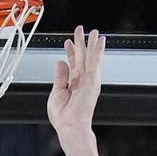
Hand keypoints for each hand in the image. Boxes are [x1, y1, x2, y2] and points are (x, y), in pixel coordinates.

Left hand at [47, 26, 105, 141]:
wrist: (70, 125)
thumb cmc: (63, 116)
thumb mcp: (56, 92)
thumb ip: (60, 76)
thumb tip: (60, 62)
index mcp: (72, 84)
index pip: (72, 64)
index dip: (70, 52)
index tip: (68, 42)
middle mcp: (82, 81)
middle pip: (82, 57)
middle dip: (81, 43)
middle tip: (81, 30)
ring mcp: (88, 80)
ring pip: (90, 57)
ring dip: (91, 43)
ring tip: (93, 32)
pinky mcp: (93, 80)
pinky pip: (96, 61)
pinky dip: (98, 50)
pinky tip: (100, 41)